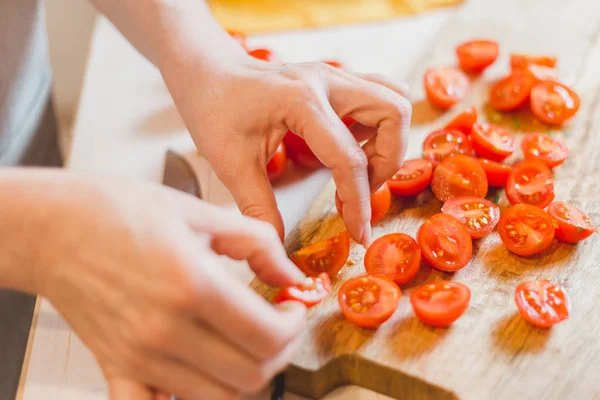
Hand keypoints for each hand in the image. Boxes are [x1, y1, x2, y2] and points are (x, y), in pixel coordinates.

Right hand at [35, 173, 306, 398]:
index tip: (293, 309)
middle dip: (279, 351)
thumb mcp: (200, 213)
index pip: (267, 336)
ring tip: (247, 343)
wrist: (55, 228)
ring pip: (217, 399)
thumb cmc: (120, 212)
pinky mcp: (116, 367)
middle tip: (278, 324)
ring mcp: (139, 356)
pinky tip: (200, 374)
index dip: (294, 326)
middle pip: (251, 375)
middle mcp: (165, 330)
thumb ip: (258, 244)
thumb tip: (292, 277)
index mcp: (192, 285)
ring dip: (246, 375)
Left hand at [161, 46, 410, 244]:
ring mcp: (334, 76)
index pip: (349, 159)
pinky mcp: (335, 80)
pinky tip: (352, 146)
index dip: (358, 204)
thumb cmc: (214, 110)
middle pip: (394, 114)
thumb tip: (280, 246)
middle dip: (387, 162)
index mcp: (301, 102)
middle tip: (359, 189)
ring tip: (359, 169)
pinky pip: (379, 94)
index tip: (358, 233)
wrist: (208, 73)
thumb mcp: (231, 163)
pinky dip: (378, 124)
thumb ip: (259, 207)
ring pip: (393, 99)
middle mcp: (327, 81)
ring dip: (388, 140)